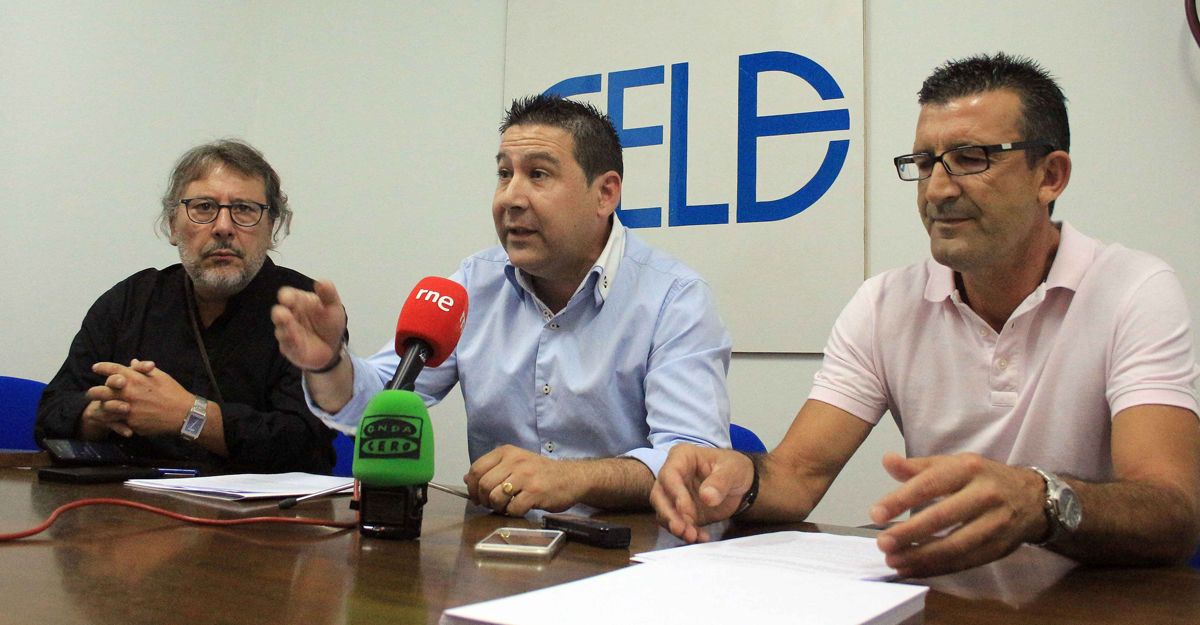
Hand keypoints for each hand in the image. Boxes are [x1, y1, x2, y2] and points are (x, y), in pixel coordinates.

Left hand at [85, 360, 194, 437]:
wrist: (183, 414)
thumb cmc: (173, 392)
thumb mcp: (160, 376)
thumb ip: (143, 369)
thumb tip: (132, 362)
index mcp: (135, 378)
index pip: (112, 369)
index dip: (102, 367)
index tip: (96, 368)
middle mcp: (128, 393)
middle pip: (100, 391)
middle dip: (93, 392)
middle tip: (91, 393)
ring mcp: (128, 409)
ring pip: (104, 408)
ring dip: (100, 407)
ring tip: (97, 408)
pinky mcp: (131, 423)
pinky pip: (117, 422)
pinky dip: (113, 420)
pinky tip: (111, 419)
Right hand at [272, 280, 346, 370]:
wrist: (332, 345)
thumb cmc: (328, 321)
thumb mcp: (332, 305)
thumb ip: (328, 294)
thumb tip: (323, 281)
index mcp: (297, 301)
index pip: (287, 295)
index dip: (287, 296)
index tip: (286, 297)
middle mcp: (288, 316)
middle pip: (279, 313)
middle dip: (280, 314)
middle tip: (282, 314)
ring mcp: (287, 333)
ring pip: (282, 331)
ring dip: (285, 330)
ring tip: (288, 328)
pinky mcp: (290, 349)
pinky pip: (289, 346)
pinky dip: (291, 343)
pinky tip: (295, 340)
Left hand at [463, 445, 583, 515]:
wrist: (571, 477)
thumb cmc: (540, 472)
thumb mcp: (515, 463)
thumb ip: (492, 469)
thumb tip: (468, 479)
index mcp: (507, 452)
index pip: (476, 468)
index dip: (472, 487)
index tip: (477, 496)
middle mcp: (515, 461)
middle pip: (484, 485)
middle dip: (484, 500)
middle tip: (492, 504)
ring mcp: (526, 476)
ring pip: (496, 497)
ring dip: (498, 507)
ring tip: (507, 506)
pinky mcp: (535, 492)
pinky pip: (512, 509)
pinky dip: (513, 513)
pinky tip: (520, 508)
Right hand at [650, 444, 752, 542]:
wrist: (742, 483)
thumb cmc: (734, 468)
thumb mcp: (732, 470)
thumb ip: (720, 482)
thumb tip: (707, 497)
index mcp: (681, 457)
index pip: (669, 475)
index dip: (675, 495)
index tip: (687, 513)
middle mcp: (672, 476)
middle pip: (659, 496)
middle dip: (669, 515)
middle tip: (682, 530)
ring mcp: (675, 495)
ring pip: (664, 512)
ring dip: (676, 526)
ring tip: (692, 537)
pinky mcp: (681, 512)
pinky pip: (677, 523)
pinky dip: (687, 533)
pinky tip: (701, 537)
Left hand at [869, 452, 1046, 577]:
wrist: (1033, 497)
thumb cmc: (983, 478)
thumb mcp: (953, 464)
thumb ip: (918, 467)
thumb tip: (887, 461)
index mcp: (967, 469)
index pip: (929, 484)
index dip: (901, 499)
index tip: (876, 514)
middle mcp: (984, 494)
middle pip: (942, 517)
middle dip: (909, 533)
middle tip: (883, 543)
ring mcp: (994, 523)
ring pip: (954, 545)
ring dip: (920, 557)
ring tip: (894, 561)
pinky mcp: (998, 548)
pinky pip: (963, 562)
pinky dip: (936, 568)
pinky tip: (913, 570)